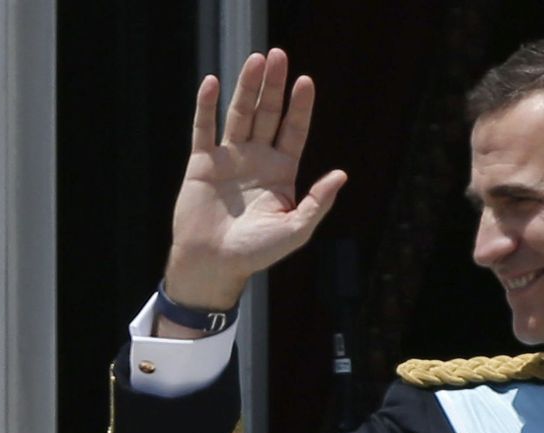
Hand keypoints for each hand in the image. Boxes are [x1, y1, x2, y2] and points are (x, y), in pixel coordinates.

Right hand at [165, 48, 347, 311]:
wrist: (212, 265)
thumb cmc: (254, 254)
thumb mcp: (295, 231)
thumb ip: (318, 203)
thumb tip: (341, 174)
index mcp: (281, 172)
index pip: (294, 130)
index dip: (300, 106)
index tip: (305, 81)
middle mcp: (256, 160)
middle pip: (268, 113)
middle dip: (273, 86)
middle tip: (278, 55)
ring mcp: (229, 159)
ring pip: (239, 114)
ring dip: (246, 87)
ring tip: (254, 60)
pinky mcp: (202, 164)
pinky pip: (204, 129)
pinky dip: (207, 106)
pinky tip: (212, 83)